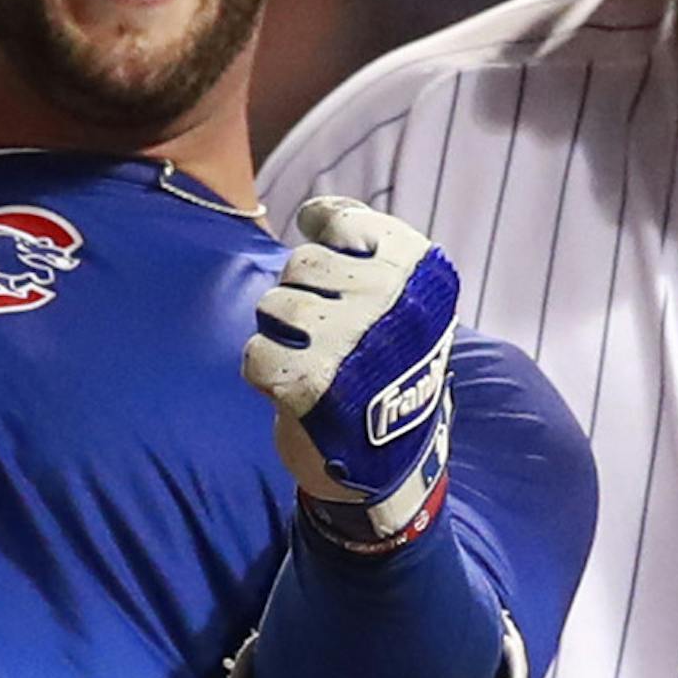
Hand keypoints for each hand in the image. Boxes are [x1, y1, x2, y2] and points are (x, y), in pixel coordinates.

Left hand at [241, 197, 458, 548]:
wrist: (391, 464)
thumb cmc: (389, 366)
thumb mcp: (403, 298)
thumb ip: (366, 245)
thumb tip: (312, 213)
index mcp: (421, 273)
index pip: (341, 223)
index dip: (324, 241)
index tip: (335, 273)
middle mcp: (391, 299)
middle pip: (300, 263)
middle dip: (301, 296)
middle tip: (328, 335)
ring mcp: (351, 341)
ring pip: (273, 304)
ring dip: (280, 334)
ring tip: (312, 359)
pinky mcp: (310, 384)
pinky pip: (255, 353)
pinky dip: (265, 372)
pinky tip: (293, 388)